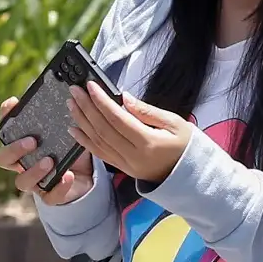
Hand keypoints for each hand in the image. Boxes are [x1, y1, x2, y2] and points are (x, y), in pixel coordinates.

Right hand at [0, 97, 93, 205]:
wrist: (85, 172)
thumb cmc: (66, 146)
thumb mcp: (62, 127)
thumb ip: (53, 111)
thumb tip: (53, 86)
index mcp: (20, 145)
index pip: (4, 132)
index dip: (4, 119)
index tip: (13, 103)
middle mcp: (22, 164)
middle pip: (3, 160)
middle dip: (15, 150)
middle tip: (32, 141)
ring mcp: (35, 181)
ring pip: (22, 182)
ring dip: (33, 171)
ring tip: (49, 161)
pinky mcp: (50, 194)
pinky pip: (49, 197)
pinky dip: (58, 188)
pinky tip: (67, 176)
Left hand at [67, 82, 192, 184]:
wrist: (190, 175)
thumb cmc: (185, 146)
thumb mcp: (174, 123)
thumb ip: (147, 111)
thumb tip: (124, 98)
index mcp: (148, 143)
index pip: (117, 119)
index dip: (101, 101)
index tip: (90, 86)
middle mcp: (133, 156)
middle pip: (103, 129)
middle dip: (86, 108)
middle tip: (75, 91)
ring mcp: (126, 164)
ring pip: (97, 141)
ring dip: (82, 121)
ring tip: (72, 104)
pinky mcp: (123, 168)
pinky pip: (99, 154)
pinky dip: (85, 141)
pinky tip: (74, 129)